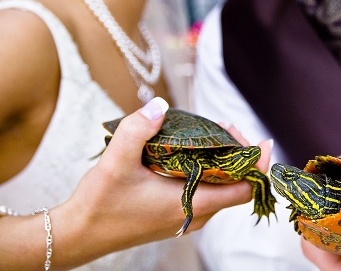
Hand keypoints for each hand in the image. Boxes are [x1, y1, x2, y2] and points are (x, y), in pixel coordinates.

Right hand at [51, 97, 258, 267]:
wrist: (78, 235)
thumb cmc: (99, 204)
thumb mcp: (116, 162)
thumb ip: (138, 130)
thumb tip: (160, 104)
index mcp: (190, 205)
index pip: (242, 189)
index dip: (256, 165)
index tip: (261, 140)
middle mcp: (194, 215)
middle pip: (234, 186)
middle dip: (237, 155)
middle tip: (225, 126)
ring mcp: (185, 218)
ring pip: (218, 189)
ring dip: (220, 162)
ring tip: (209, 134)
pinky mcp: (174, 215)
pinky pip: (203, 191)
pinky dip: (205, 171)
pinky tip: (188, 151)